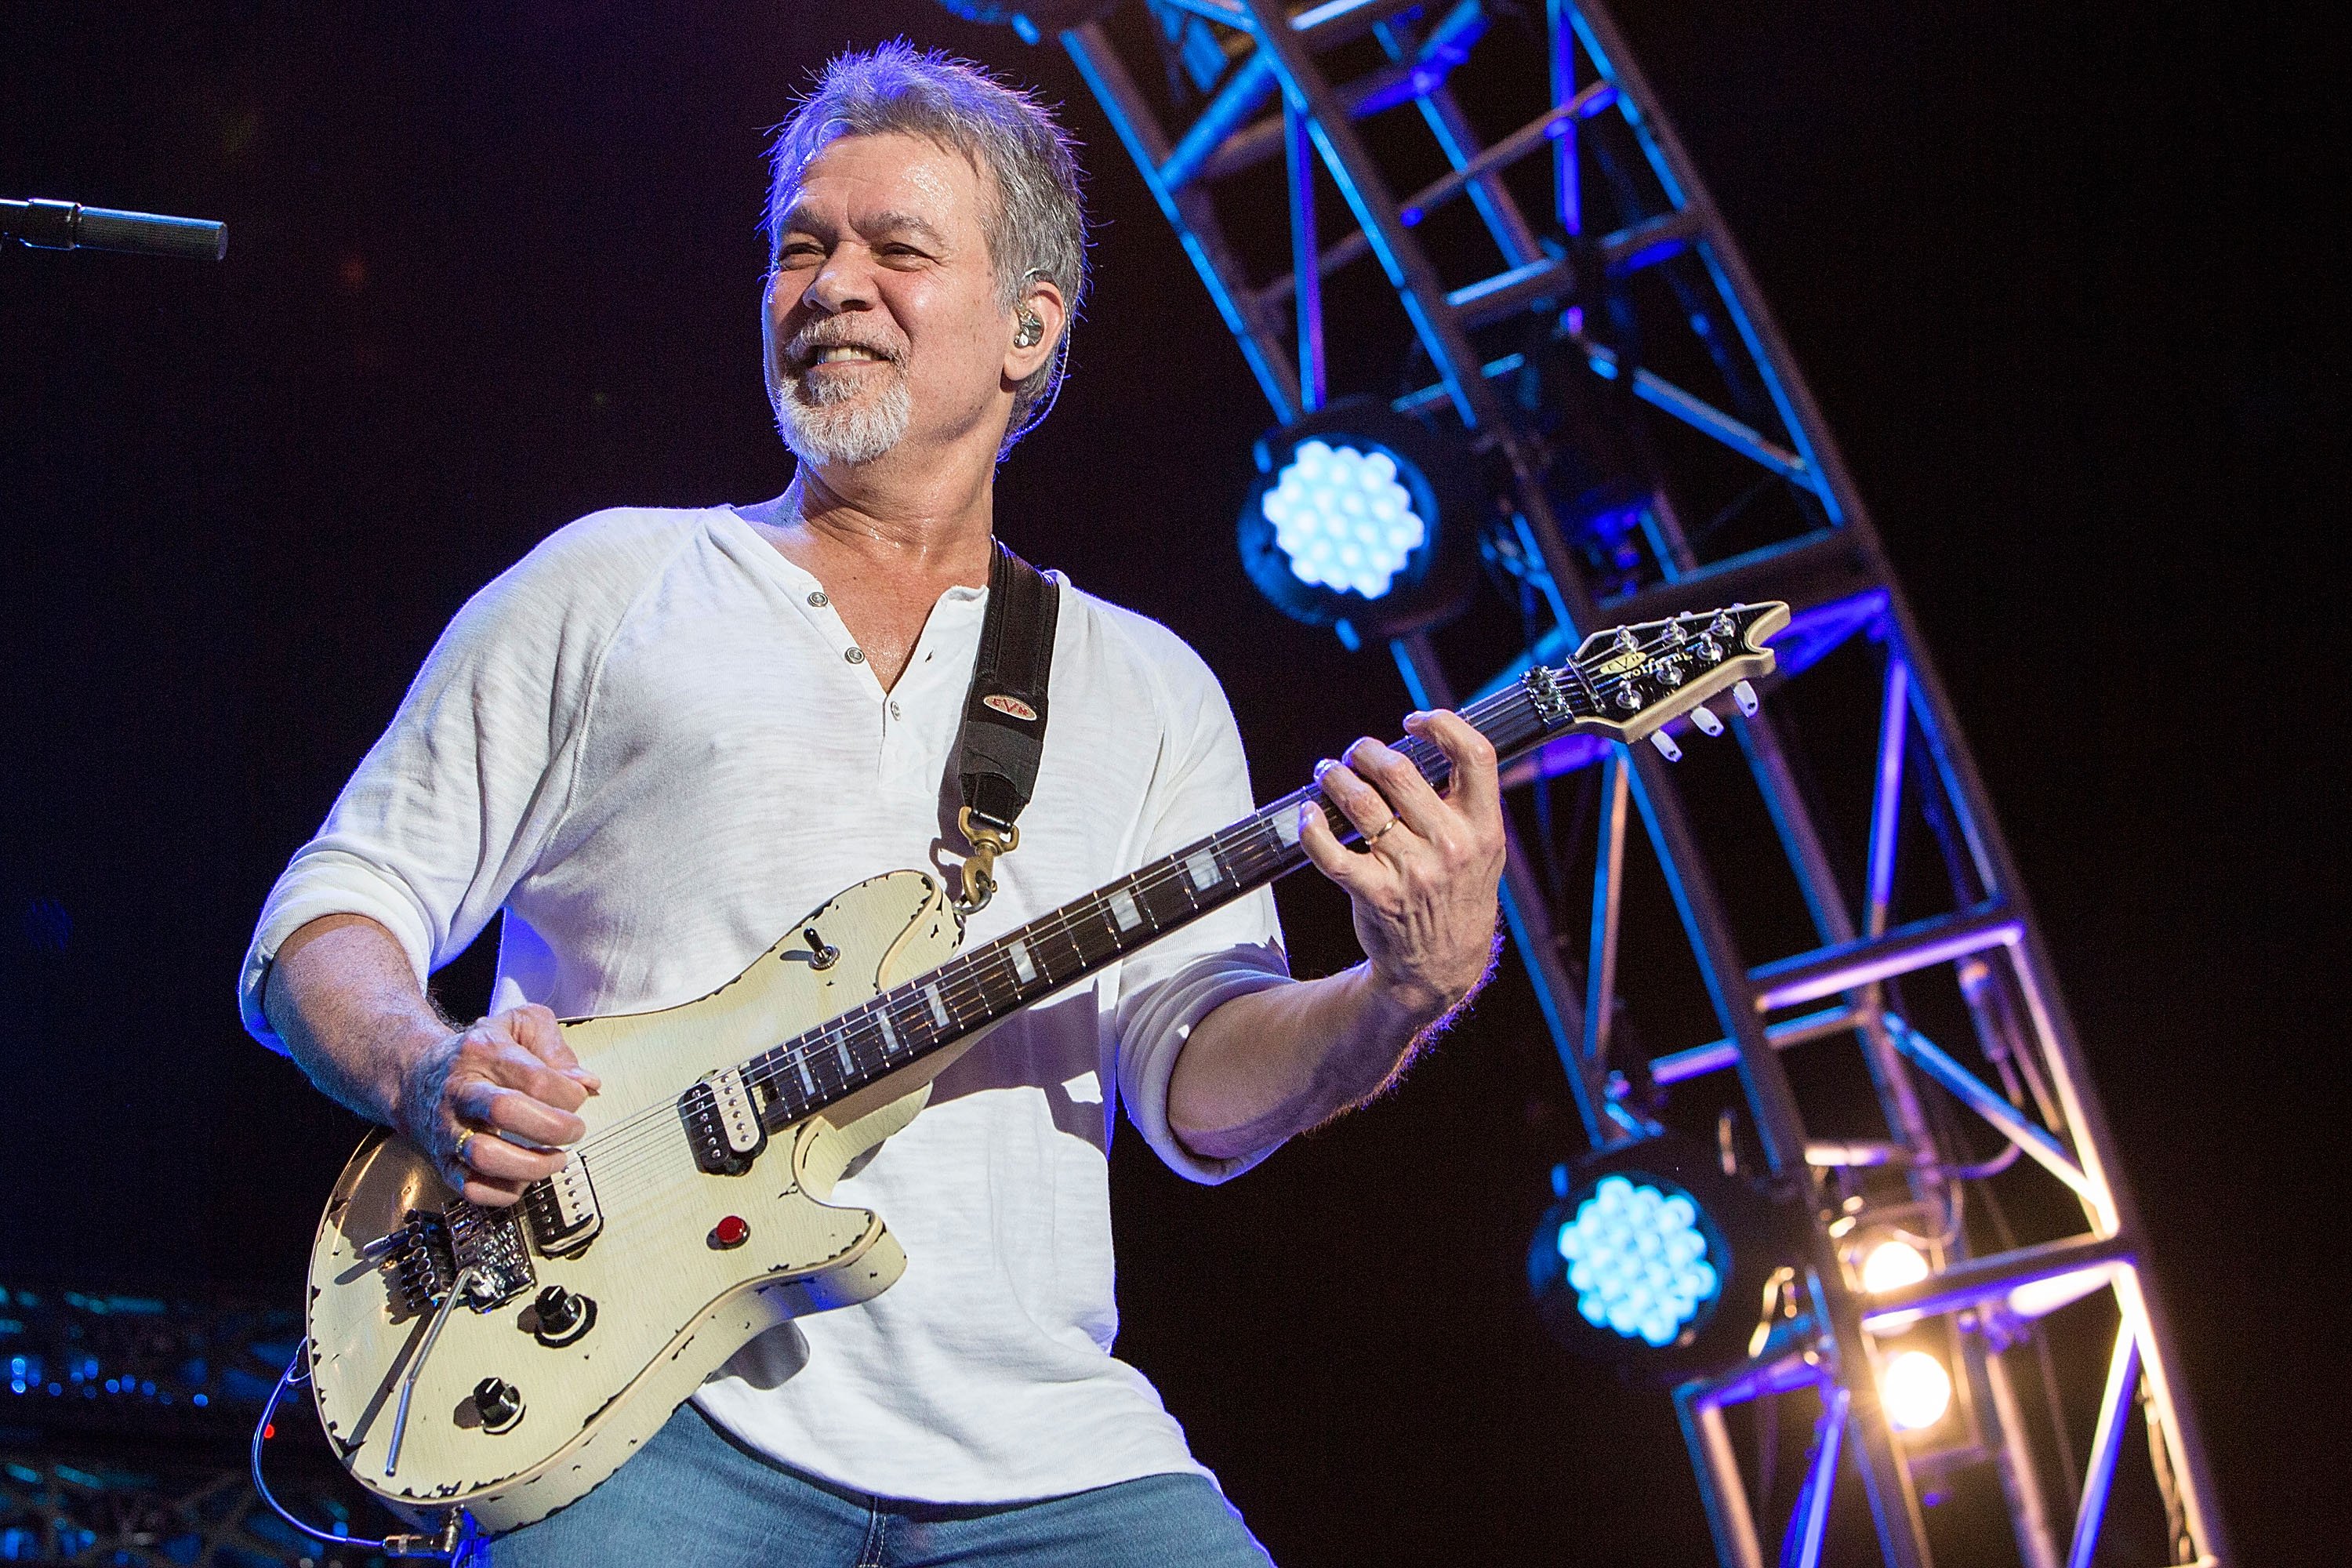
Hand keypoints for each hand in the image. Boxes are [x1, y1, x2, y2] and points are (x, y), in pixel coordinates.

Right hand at [395, 1003, 600, 1206]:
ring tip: (554, 1159)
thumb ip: (557, 1048)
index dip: (569, 1095)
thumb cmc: (480, 1052)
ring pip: (484, 1156)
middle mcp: (462, 1091)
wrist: (417, 1077)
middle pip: (505, 1111)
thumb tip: (586, 1084)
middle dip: (552, 1127)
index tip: (579, 1097)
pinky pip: (472, 1188)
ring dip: (530, 1166)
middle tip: (574, 1131)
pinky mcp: (444, 1162)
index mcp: (484, 1052)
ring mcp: (449, 1129)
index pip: (535, 1078)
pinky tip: (524, 1177)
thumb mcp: (519, 1026)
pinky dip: (505, 1192)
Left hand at [1300, 711, 1506, 1022]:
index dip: (1442, 723)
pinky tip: (1307, 815)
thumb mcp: (1484, 849)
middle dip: (1367, 752)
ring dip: (1335, 778)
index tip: (1415, 720)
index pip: (1474, 755)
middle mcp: (1450, 847)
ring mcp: (1412, 872)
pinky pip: (1331, 853)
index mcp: (1483, 827)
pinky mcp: (1375, 895)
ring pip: (1361, 804)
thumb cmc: (1458, 895)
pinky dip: (1311, 828)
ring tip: (1327, 772)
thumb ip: (1465, 802)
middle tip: (1355, 753)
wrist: (1442, 967)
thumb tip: (1425, 744)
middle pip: (1400, 772)